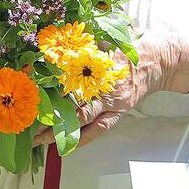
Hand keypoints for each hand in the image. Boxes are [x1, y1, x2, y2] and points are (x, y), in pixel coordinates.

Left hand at [31, 30, 188, 147]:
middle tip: (31, 129)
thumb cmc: (127, 48)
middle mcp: (106, 91)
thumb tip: (55, 46)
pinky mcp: (119, 112)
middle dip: (53, 121)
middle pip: (76, 110)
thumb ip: (82, 47)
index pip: (72, 87)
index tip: (35, 103)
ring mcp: (114, 104)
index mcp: (101, 72)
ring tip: (43, 142)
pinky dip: (84, 138)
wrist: (157, 61)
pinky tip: (68, 146)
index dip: (54, 98)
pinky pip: (101, 129)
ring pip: (86, 123)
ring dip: (64, 134)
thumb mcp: (104, 42)